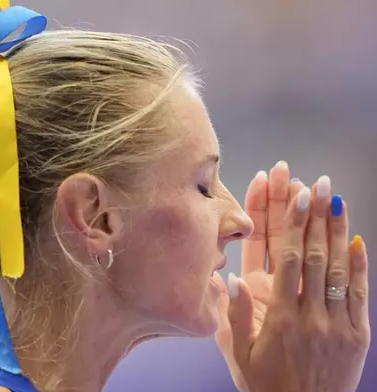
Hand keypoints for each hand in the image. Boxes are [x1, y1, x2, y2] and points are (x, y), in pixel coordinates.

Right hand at [226, 174, 369, 390]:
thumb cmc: (266, 385)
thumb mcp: (239, 354)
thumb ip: (233, 316)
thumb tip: (228, 277)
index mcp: (279, 318)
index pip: (286, 260)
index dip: (292, 224)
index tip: (295, 195)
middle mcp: (310, 315)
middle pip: (312, 255)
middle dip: (314, 216)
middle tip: (317, 184)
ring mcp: (337, 323)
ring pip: (335, 268)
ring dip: (336, 230)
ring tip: (335, 198)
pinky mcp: (357, 334)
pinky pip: (359, 293)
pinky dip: (357, 264)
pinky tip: (356, 239)